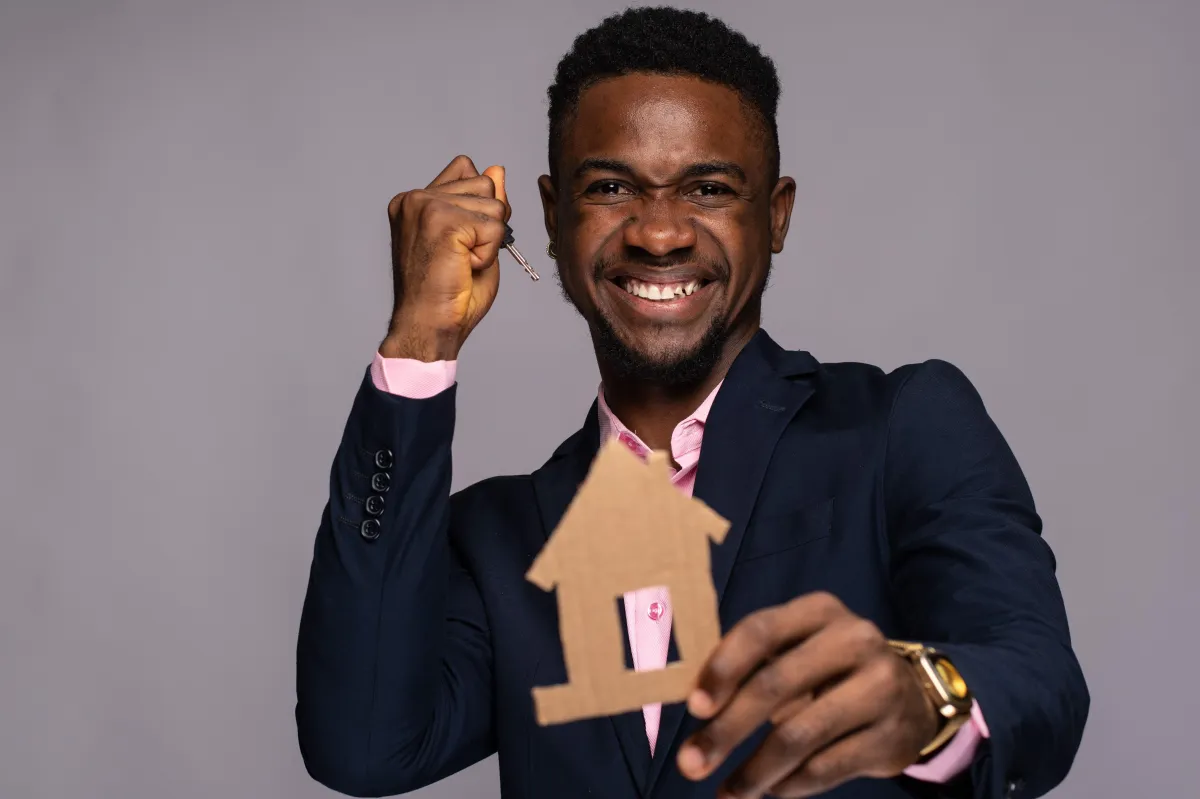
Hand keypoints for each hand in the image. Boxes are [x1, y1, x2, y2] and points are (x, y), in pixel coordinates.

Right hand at [381, 155, 510, 360]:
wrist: (428, 327)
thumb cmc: (448, 294)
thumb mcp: (474, 240)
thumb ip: (483, 204)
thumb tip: (498, 169)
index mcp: (415, 200)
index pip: (466, 169)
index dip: (478, 205)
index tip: (459, 241)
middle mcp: (414, 197)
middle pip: (485, 184)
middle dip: (487, 224)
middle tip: (459, 258)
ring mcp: (425, 205)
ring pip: (494, 205)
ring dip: (488, 241)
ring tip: (460, 264)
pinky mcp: (442, 220)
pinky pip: (495, 227)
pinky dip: (488, 254)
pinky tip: (463, 268)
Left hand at [676, 592, 939, 798]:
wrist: (910, 699)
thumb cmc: (828, 671)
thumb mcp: (796, 652)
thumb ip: (751, 666)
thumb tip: (696, 704)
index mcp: (819, 611)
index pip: (760, 631)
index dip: (723, 668)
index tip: (695, 707)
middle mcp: (854, 640)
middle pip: (775, 685)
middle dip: (726, 730)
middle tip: (690, 764)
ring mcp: (879, 687)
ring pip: (800, 735)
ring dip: (754, 772)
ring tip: (728, 792)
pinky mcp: (891, 735)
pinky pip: (827, 767)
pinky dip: (789, 785)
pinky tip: (769, 791)